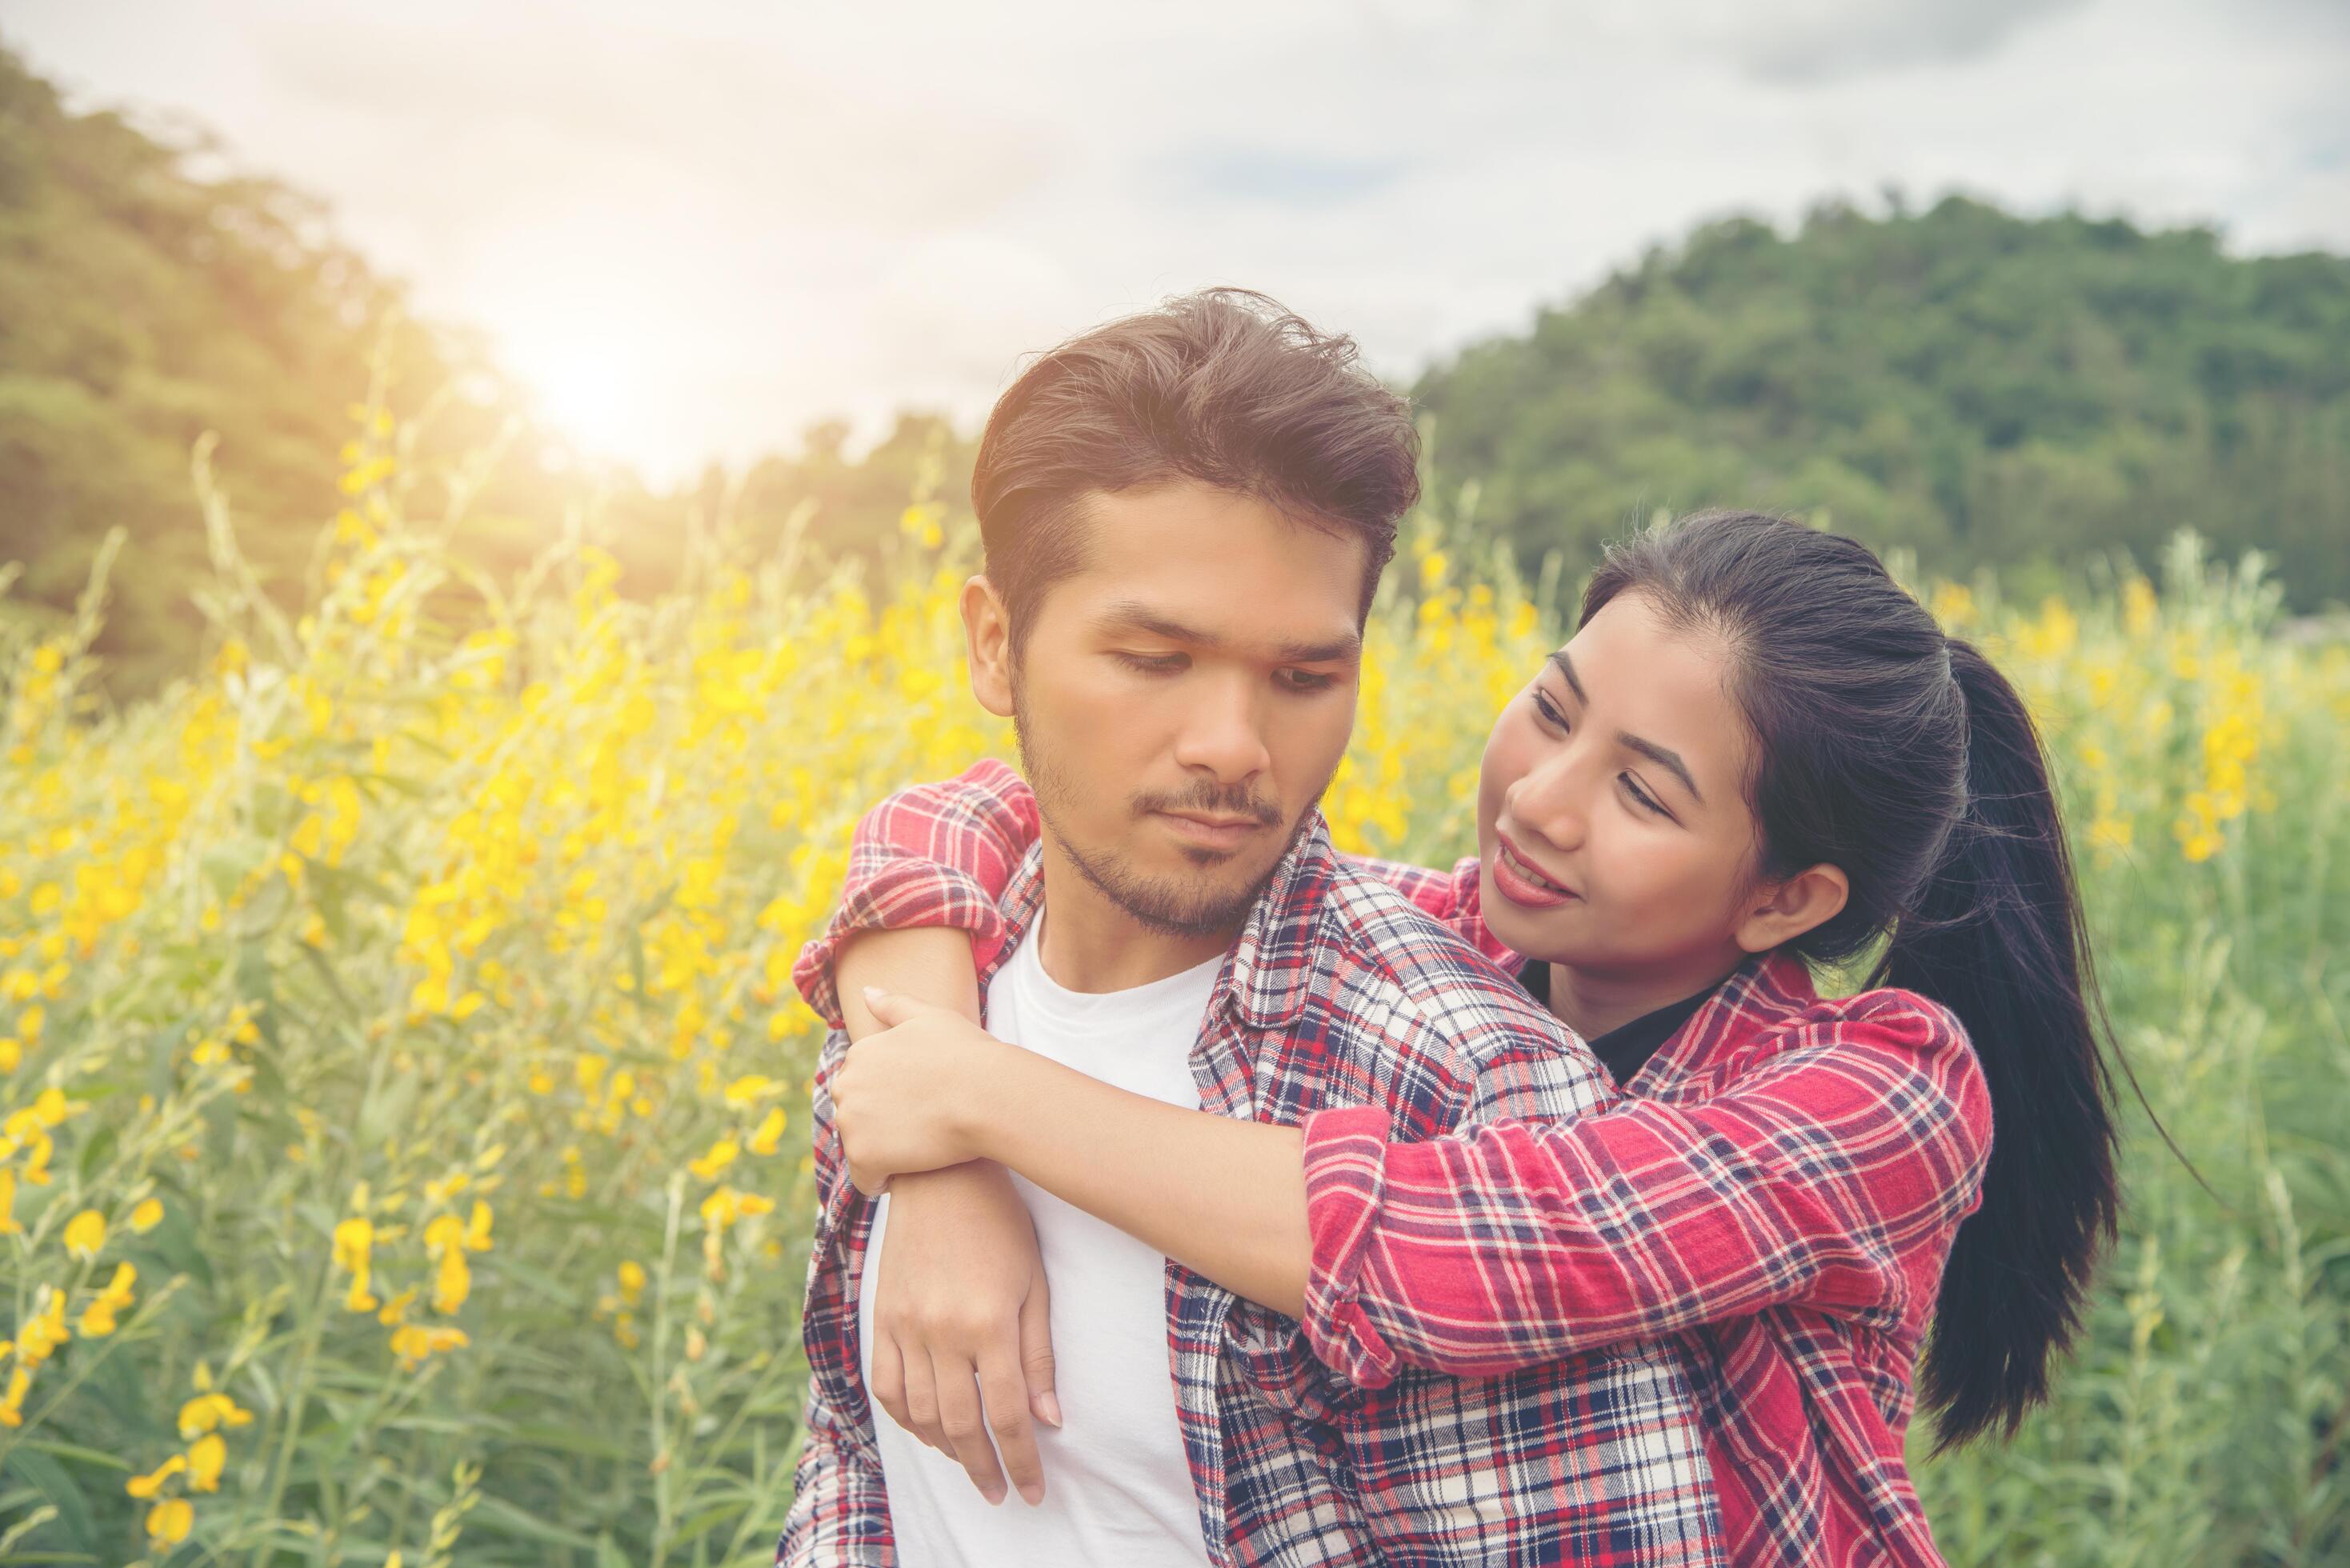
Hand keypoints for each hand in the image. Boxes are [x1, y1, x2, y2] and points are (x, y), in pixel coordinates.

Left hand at [834, 987, 1010, 1196]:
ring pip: (857, 1145)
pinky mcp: (864, 1155)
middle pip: (854, 1113)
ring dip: (880, 1151)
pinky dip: (880, 1181)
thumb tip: (866, 992)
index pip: (861, 1082)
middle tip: (916, 1128)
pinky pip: (864, 1178)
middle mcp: (847, 1084)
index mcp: (860, 1052)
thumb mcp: (930, 1017)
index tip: (914, 1103)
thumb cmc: (967, 1054)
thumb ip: (893, 1005)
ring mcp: (852, 1121)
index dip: (888, 1095)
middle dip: (876, 1122)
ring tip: (916, 1151)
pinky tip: (904, 1176)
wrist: (985, 1094)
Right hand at [868, 1163, 1062, 1505]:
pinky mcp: (881, 1318)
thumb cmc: (1000, 1224)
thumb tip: (1049, 1419)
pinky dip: (906, 1418)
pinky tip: (928, 1429)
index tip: (1033, 1491)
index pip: (1008, 1413)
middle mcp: (941, 1331)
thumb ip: (1038, 1354)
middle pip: (961, 1424)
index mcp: (987, 1322)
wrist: (940, 1175)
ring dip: (947, 1448)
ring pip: (921, 1413)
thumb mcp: (1034, 1283)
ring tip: (971, 1462)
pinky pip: (886, 1386)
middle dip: (984, 1467)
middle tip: (1000, 1492)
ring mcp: (904, 1326)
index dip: (1021, 1460)